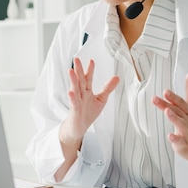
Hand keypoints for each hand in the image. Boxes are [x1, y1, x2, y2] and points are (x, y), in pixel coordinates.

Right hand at [55, 58, 119, 181]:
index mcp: (87, 91)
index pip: (88, 78)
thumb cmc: (88, 113)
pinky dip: (72, 97)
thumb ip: (108, 88)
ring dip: (73, 80)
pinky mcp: (74, 111)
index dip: (90, 70)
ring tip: (71, 71)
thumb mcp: (101, 99)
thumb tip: (117, 77)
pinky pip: (73, 103)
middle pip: (80, 80)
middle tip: (76, 59)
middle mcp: (81, 94)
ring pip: (75, 89)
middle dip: (78, 70)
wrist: (78, 128)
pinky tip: (70, 92)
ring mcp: (77, 102)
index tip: (91, 61)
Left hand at [152, 71, 187, 174]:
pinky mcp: (185, 143)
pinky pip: (180, 141)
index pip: (181, 102)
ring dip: (174, 117)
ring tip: (167, 111)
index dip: (173, 97)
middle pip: (178, 110)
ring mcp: (187, 132)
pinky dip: (175, 138)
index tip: (166, 91)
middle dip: (169, 103)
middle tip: (161, 96)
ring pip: (180, 123)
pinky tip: (170, 136)